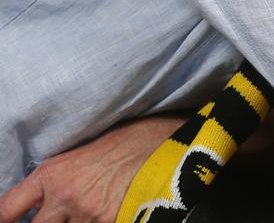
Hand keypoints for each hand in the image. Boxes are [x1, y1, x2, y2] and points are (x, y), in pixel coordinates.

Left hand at [0, 115, 182, 222]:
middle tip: (64, 214)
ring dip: (78, 222)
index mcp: (54, 173)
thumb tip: (48, 196)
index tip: (10, 220)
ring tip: (97, 207)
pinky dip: (101, 222)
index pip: (8, 208)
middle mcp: (65, 197)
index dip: (6, 219)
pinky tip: (113, 211)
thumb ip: (65, 174)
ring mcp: (89, 215)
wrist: (179, 143)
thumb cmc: (141, 138)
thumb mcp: (92, 148)